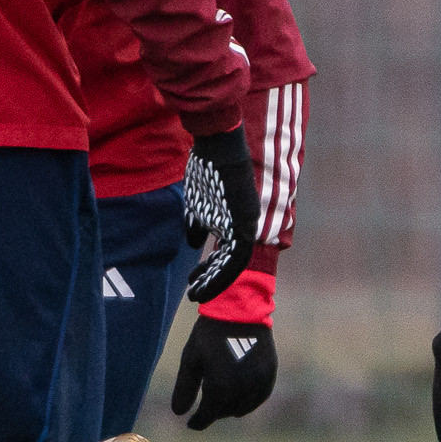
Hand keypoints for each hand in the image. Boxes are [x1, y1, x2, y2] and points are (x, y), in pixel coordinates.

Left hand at [171, 315, 276, 427]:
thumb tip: (180, 414)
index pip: (208, 415)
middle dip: (214, 412)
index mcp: (219, 386)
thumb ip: (185, 389)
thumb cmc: (209, 334)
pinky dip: (250, 401)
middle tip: (206, 408)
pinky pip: (260, 396)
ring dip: (232, 408)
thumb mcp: (191, 360)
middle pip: (225, 411)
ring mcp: (258, 381)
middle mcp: (241, 388)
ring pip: (244, 407)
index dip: (198, 422)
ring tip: (222, 403)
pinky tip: (241, 397)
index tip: (191, 423)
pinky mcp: (269, 372)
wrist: (239, 310)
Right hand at [179, 127, 257, 302]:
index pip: (225, 253)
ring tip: (195, 295)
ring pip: (233, 265)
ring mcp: (247, 225)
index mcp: (236, 222)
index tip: (194, 279)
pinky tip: (203, 280)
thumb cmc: (209, 170)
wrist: (220, 146)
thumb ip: (198, 224)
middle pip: (229, 262)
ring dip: (214, 282)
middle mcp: (245, 226)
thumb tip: (194, 243)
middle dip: (210, 280)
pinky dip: (220, 271)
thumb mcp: (200, 202)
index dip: (210, 268)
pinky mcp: (246, 222)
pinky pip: (235, 256)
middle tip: (193, 294)